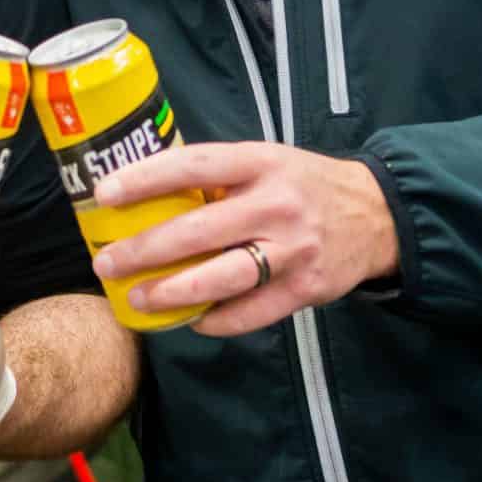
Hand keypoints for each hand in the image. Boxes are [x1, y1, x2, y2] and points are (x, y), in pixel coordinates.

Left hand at [91, 142, 399, 337]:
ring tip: (137, 299)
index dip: (146, 179)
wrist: (377, 215)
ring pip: (223, 278)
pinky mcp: (305, 288)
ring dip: (172, 292)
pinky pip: (251, 312)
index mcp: (262, 163)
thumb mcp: (268, 160)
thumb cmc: (304, 184)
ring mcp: (293, 250)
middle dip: (144, 250)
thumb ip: (219, 175)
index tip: (104, 193)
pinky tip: (191, 320)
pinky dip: (217, 320)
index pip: (195, 166)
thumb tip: (145, 189)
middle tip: (106, 263)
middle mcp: (277, 205)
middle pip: (199, 231)